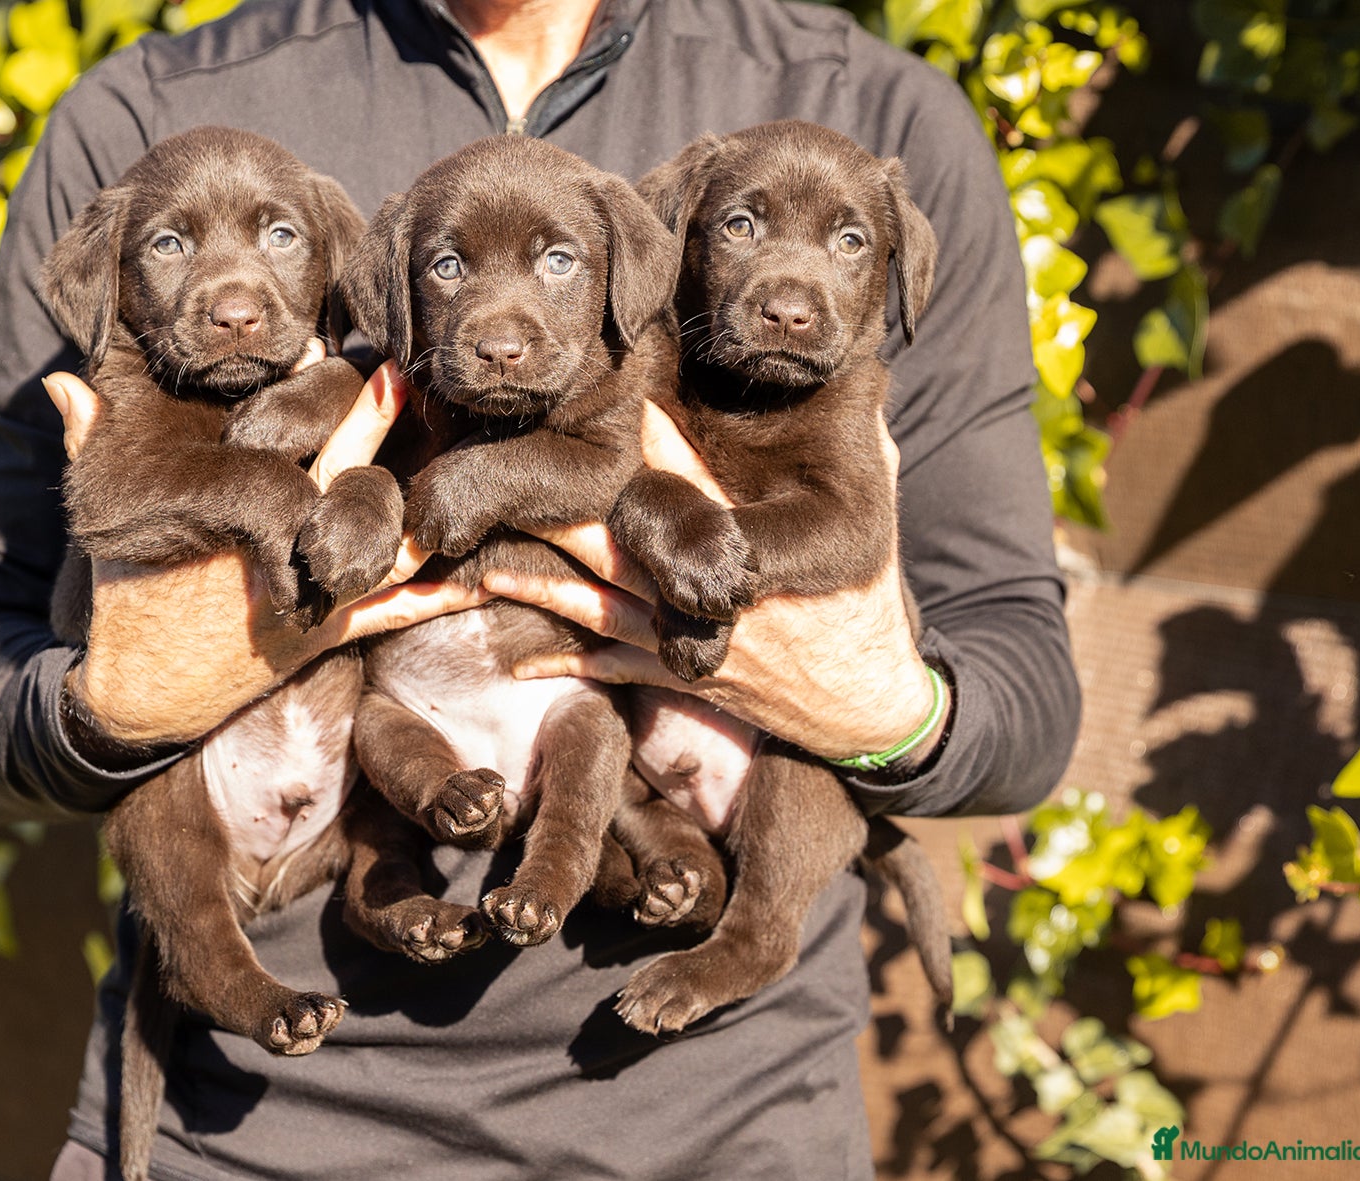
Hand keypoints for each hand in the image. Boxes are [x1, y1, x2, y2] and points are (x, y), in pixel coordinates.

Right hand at [44, 361, 487, 745]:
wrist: (141, 697)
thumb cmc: (128, 598)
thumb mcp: (105, 520)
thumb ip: (91, 446)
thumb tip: (61, 383)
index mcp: (230, 511)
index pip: (280, 440)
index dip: (316, 392)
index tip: (341, 346)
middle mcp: (278, 548)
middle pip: (342, 475)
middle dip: (375, 424)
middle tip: (408, 375)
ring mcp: (311, 592)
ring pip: (382, 541)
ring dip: (424, 502)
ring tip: (466, 463)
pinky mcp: (329, 634)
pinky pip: (393, 613)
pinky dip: (436, 598)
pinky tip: (480, 578)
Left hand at [481, 402, 943, 764]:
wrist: (865, 706)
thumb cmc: (866, 602)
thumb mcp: (874, 520)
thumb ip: (868, 449)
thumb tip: (868, 383)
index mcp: (754, 544)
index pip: (694, 480)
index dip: (650, 443)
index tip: (611, 408)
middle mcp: (711, 590)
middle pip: (621, 544)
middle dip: (561, 519)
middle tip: (505, 494)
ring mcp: (689, 637)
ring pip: (601, 606)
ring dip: (541, 591)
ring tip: (485, 573)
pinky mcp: (681, 673)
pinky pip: (614, 669)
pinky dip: (567, 668)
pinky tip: (520, 666)